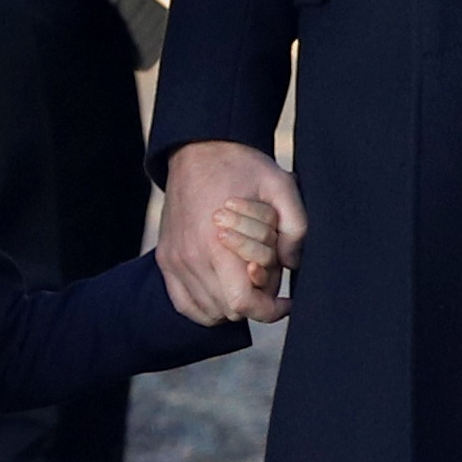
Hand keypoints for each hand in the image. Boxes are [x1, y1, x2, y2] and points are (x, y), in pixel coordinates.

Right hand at [159, 142, 303, 323]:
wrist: (200, 149)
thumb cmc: (242, 168)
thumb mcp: (281, 186)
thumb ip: (295, 227)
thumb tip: (292, 265)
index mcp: (217, 243)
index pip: (242, 303)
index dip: (268, 310)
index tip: (285, 302)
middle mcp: (191, 258)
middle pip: (228, 310)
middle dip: (253, 301)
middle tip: (265, 276)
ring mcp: (175, 261)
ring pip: (208, 312)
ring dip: (230, 303)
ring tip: (244, 278)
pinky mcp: (166, 260)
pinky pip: (185, 304)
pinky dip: (206, 306)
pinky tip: (223, 289)